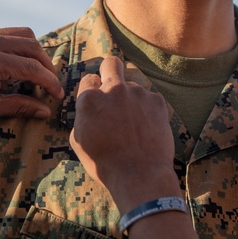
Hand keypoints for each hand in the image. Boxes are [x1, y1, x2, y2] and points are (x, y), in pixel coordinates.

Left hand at [0, 27, 63, 129]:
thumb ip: (21, 106)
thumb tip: (46, 110)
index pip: (32, 67)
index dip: (49, 82)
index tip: (57, 95)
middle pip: (32, 45)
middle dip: (46, 65)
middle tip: (50, 84)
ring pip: (22, 34)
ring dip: (34, 52)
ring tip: (37, 73)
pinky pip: (7, 34)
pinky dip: (19, 46)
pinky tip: (19, 64)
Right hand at [70, 56, 178, 211]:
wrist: (139, 175)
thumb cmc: (105, 163)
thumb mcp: (79, 142)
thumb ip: (83, 117)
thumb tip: (88, 109)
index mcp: (90, 99)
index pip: (88, 79)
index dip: (92, 90)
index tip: (97, 102)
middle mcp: (113, 90)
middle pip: (111, 63)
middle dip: (110, 70)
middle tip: (113, 87)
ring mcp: (138, 93)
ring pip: (133, 86)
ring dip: (132, 99)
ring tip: (134, 126)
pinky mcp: (157, 101)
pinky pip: (150, 99)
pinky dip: (148, 110)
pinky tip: (147, 128)